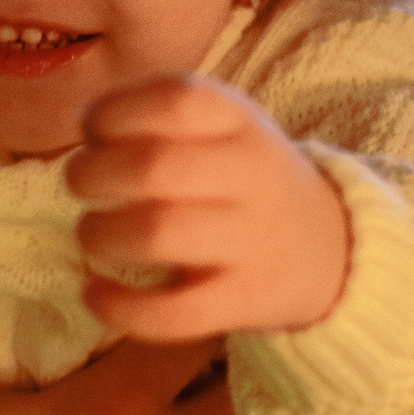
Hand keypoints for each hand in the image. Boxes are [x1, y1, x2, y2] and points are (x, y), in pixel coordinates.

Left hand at [68, 74, 351, 340]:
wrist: (332, 247)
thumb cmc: (243, 179)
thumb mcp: (220, 128)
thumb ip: (155, 118)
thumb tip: (85, 123)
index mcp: (238, 120)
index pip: (171, 101)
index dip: (111, 114)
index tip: (94, 134)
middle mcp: (251, 174)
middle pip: (152, 167)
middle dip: (90, 175)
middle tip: (80, 186)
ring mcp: (251, 241)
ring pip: (157, 234)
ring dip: (99, 234)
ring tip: (92, 234)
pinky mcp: (244, 300)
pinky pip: (173, 313)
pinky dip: (118, 307)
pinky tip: (94, 294)